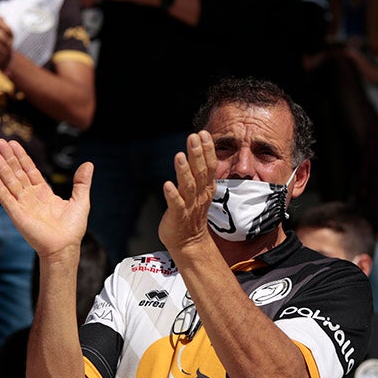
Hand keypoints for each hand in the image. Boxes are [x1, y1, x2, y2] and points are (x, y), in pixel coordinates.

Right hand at [0, 139, 92, 258]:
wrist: (65, 247)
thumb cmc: (72, 228)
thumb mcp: (81, 200)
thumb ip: (82, 182)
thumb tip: (88, 164)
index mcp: (43, 193)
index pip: (30, 170)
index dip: (22, 157)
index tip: (13, 143)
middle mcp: (31, 197)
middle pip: (17, 173)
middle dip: (9, 158)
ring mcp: (22, 205)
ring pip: (10, 182)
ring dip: (1, 168)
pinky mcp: (17, 215)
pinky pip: (6, 198)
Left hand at [158, 131, 216, 253]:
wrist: (189, 243)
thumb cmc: (191, 214)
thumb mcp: (199, 191)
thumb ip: (198, 172)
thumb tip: (197, 150)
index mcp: (205, 188)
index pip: (210, 166)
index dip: (207, 150)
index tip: (203, 134)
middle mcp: (199, 195)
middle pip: (200, 172)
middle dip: (197, 154)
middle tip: (193, 137)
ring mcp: (189, 206)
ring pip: (188, 186)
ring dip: (184, 171)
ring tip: (180, 156)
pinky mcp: (178, 216)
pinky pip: (176, 204)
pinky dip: (172, 194)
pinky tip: (167, 184)